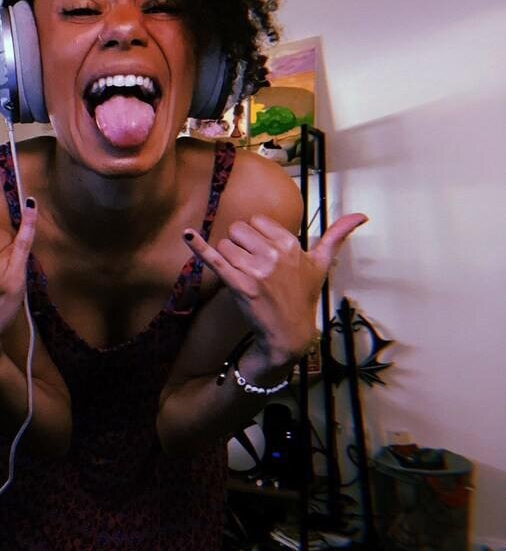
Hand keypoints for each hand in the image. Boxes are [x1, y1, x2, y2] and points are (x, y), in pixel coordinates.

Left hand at [183, 212, 366, 373]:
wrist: (289, 334)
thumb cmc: (303, 297)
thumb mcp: (321, 265)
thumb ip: (337, 236)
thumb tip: (362, 216)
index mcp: (291, 244)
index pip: (257, 221)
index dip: (255, 237)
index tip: (263, 254)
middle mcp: (274, 254)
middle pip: (238, 230)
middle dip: (239, 245)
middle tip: (250, 266)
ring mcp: (256, 270)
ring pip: (225, 244)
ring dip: (227, 258)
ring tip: (241, 276)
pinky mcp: (239, 285)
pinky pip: (215, 259)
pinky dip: (199, 247)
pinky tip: (188, 235)